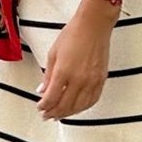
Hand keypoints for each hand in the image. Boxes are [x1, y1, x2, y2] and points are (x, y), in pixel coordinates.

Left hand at [35, 1, 115, 120]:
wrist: (94, 25)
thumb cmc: (73, 34)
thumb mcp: (53, 53)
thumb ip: (48, 75)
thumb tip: (42, 90)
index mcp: (64, 72)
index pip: (51, 98)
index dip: (44, 106)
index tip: (40, 108)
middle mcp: (79, 79)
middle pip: (65, 105)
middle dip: (54, 113)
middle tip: (47, 116)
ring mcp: (92, 80)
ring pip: (79, 106)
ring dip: (68, 113)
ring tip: (59, 115)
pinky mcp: (101, 79)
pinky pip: (92, 100)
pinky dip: (83, 107)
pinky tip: (77, 108)